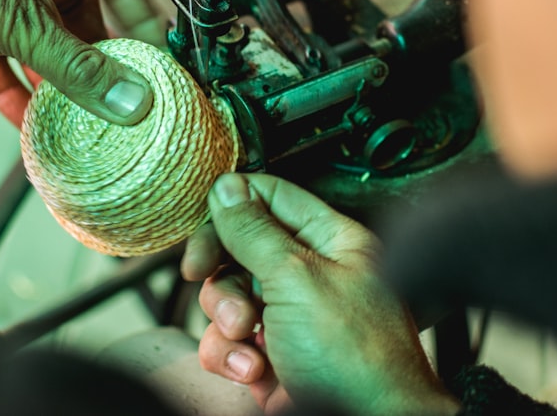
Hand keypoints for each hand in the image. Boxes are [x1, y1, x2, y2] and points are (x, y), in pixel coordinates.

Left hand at [0, 0, 165, 126]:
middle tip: (111, 94)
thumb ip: (80, 66)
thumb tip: (129, 98)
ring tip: (71, 114)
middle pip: (75, 12)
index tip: (155, 58)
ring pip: (35, 34)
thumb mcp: (27, 21)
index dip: (140, 20)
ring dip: (49, 75)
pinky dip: (10, 80)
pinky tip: (23, 116)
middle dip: (90, 59)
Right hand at [191, 173, 459, 415]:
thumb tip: (228, 187)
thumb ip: (254, 231)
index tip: (206, 221)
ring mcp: (289, 317)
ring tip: (248, 336)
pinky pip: (228, 341)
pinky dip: (231, 354)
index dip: (234, 204)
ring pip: (227, 296)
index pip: (272, 197)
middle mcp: (310, 274)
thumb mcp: (298, 279)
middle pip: (239, 247)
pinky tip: (253, 369)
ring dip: (225, 318)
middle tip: (200, 273)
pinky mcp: (270, 356)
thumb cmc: (355, 357)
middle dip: (221, 269)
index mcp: (330, 242)